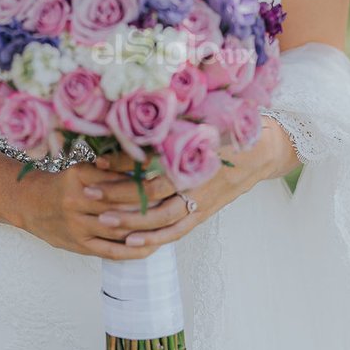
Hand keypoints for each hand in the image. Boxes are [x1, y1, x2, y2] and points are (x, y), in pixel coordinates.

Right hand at [18, 157, 180, 260]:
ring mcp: (77, 225)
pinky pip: (111, 251)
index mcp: (79, 176)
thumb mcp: (82, 168)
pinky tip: (152, 246)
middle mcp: (77, 200)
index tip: (169, 180)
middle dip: (151, 205)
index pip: (119, 180)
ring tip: (171, 225)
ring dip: (146, 229)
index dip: (146, 182)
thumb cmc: (63, 182)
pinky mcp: (79, 245)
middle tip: (179, 203)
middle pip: (122, 205)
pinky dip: (133, 251)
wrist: (30, 204)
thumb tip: (147, 162)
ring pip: (119, 229)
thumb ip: (110, 167)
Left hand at [74, 118, 296, 251]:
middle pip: (150, 192)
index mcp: (193, 151)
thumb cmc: (228, 128)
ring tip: (101, 219)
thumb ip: (173, 118)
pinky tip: (131, 241)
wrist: (263, 150)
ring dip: (129, 220)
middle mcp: (196, 178)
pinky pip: (177, 231)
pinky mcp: (204, 214)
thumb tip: (133, 108)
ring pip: (161, 216)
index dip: (122, 162)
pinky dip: (154, 238)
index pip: (152, 161)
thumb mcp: (204, 115)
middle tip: (86, 191)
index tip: (96, 160)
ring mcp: (201, 200)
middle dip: (116, 193)